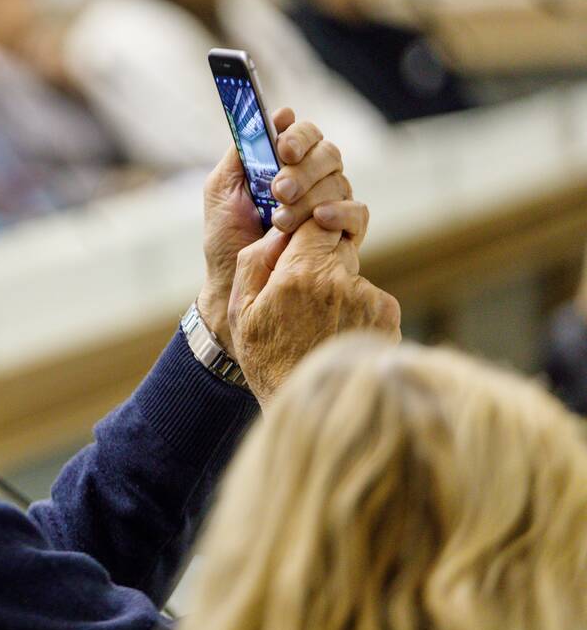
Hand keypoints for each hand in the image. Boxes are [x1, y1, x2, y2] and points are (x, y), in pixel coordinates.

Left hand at [198, 109, 364, 352]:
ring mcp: (331, 206)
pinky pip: (358, 213)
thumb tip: (273, 114)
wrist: (233, 285)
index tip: (283, 148)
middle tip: (278, 190)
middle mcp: (312, 181)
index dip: (298, 135)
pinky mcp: (345, 235)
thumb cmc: (225, 238)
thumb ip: (242, 151)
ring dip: (310, 196)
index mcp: (284, 165)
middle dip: (303, 169)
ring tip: (281, 219)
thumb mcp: (222, 190)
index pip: (304, 134)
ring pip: (340, 181)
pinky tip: (318, 221)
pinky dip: (341, 213)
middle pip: (327, 153)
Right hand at [228, 220, 400, 405]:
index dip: (306, 228)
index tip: (299, 242)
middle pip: (336, 244)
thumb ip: (255, 261)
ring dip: (338, 288)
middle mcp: (340, 280)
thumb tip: (278, 232)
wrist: (313, 407)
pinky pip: (370, 297)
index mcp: (300, 273)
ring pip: (352, 273)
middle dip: (320, 260)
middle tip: (302, 295)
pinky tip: (337, 335)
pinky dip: (357, 309)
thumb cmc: (269, 360)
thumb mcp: (242, 311)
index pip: (315, 221)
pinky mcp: (387, 315)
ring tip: (318, 326)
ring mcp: (368, 298)